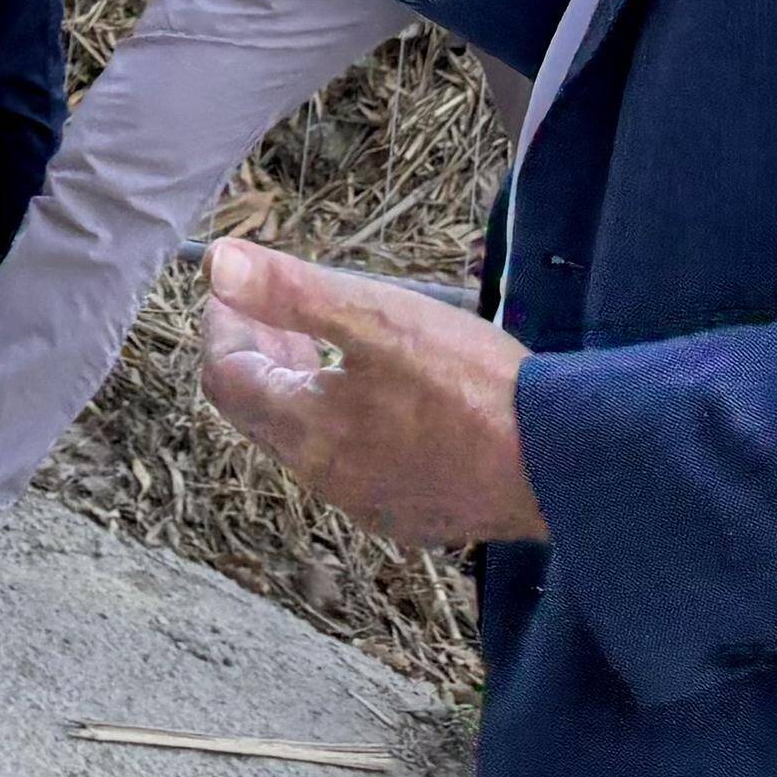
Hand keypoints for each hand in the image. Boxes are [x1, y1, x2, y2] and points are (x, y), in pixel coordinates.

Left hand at [193, 239, 545, 546]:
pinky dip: (344, 421)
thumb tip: (216, 263)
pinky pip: (354, 464)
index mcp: (307, 431)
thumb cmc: (468, 383)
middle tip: (272, 308)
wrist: (560, 462)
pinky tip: (382, 393)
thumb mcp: (376, 316)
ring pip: (308, 441)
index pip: (226, 378)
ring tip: (324, 341)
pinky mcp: (415, 513)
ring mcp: (372, 503)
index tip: (233, 289)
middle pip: (262, 412)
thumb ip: (290, 291)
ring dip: (301, 387)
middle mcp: (327, 479)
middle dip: (258, 353)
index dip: (222, 327)